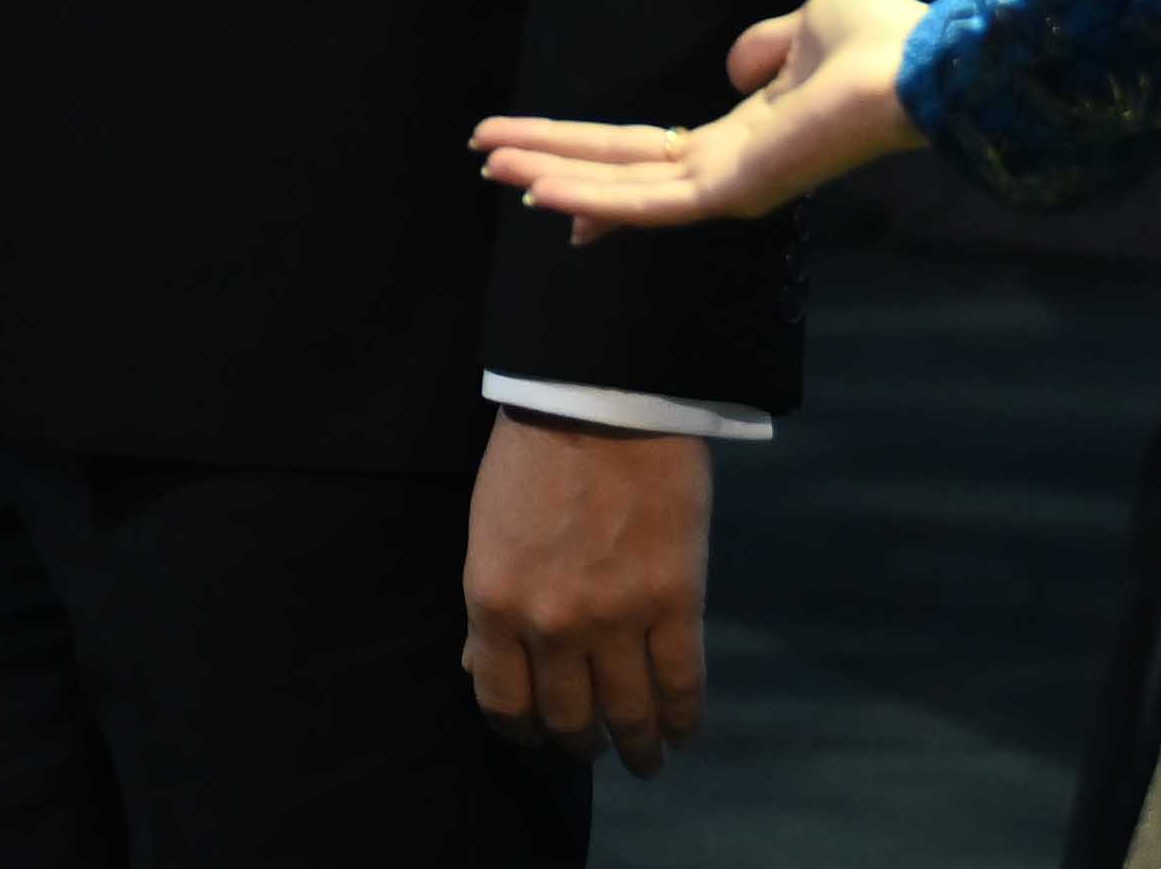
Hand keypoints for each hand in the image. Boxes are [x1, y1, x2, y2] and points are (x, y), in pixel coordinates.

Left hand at [462, 417, 709, 774]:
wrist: (601, 399)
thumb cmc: (533, 456)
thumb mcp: (487, 532)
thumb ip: (487, 607)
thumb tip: (477, 665)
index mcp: (493, 604)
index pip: (502, 702)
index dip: (520, 731)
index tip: (536, 737)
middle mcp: (551, 626)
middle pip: (567, 718)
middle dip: (579, 742)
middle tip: (593, 746)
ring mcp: (617, 619)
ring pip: (628, 715)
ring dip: (636, 749)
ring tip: (644, 761)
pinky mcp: (675, 604)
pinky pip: (681, 685)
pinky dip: (682, 720)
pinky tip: (682, 733)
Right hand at [473, 0, 935, 242]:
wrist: (922, 68)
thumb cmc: (880, 45)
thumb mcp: (808, 26)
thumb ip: (765, 47)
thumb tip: (737, 67)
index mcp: (748, 137)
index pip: (655, 156)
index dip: (595, 157)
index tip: (539, 165)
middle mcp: (731, 170)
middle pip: (621, 168)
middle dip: (552, 159)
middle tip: (486, 156)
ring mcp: (729, 187)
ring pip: (621, 187)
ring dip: (552, 174)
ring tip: (490, 163)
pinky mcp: (733, 191)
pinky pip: (647, 200)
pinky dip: (590, 195)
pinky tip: (539, 188)